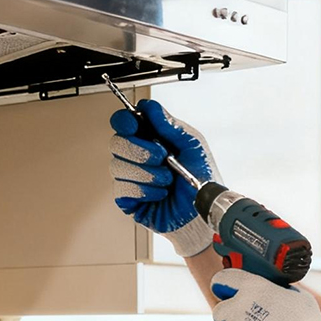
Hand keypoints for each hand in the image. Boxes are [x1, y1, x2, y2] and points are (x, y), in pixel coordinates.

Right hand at [109, 98, 219, 256]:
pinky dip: (143, 190)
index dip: (125, 120)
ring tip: (166, 179)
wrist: (203, 212)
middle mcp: (138, 156)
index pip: (125, 122)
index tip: (134, 123)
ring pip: (117, 165)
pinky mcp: (129, 199)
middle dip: (139, 149)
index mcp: (151, 139)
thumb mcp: (193, 145)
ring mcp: (132, 177)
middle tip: (161, 156)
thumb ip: (171, 125)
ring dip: (146, 172)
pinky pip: (122, 188)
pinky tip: (159, 192)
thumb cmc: (202, 179)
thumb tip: (150, 107)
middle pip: (116, 142)